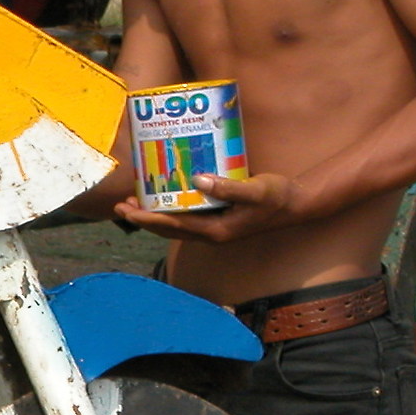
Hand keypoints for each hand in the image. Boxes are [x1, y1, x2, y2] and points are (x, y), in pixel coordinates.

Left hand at [113, 172, 306, 241]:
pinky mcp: (217, 221)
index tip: (129, 210)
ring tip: (131, 203)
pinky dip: (169, 210)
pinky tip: (162, 197)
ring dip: (152, 216)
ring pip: (175, 226)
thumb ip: (228, 187)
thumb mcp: (255, 190)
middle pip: (169, 229)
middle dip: (143, 219)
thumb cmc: (277, 197)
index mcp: (217, 231)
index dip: (149, 218)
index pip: (175, 226)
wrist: (296, 205)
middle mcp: (211, 234)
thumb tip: (198, 180)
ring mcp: (214, 229)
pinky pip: (186, 219)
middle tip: (119, 206)